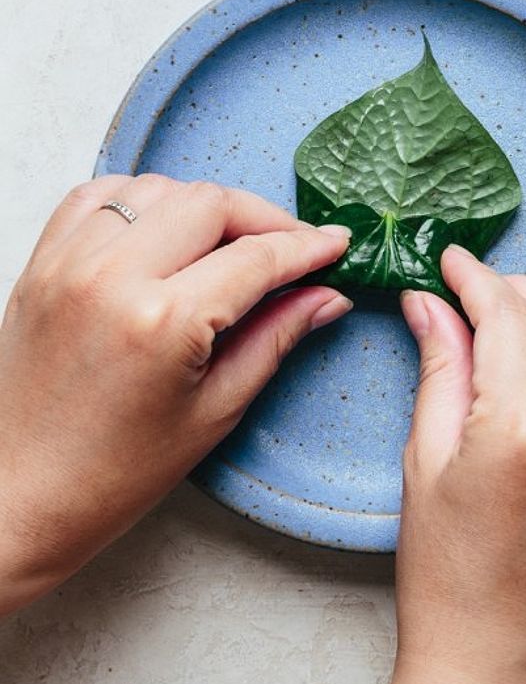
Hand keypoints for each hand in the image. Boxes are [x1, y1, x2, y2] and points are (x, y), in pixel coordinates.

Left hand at [0, 174, 351, 614]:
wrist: (20, 494)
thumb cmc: (114, 473)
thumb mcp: (215, 411)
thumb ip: (275, 338)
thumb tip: (325, 297)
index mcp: (163, 321)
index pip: (256, 257)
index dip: (307, 247)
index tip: (336, 245)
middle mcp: (112, 276)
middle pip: (210, 202)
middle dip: (263, 218)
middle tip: (290, 249)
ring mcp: (69, 263)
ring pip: (157, 188)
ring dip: (203, 205)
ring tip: (229, 243)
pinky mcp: (42, 263)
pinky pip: (98, 196)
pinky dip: (140, 200)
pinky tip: (164, 230)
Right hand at [327, 246, 525, 683]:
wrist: (494, 661)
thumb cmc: (446, 574)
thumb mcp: (424, 462)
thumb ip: (439, 369)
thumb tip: (431, 303)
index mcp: (519, 430)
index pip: (507, 316)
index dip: (476, 278)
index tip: (455, 264)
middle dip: (524, 292)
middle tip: (486, 298)